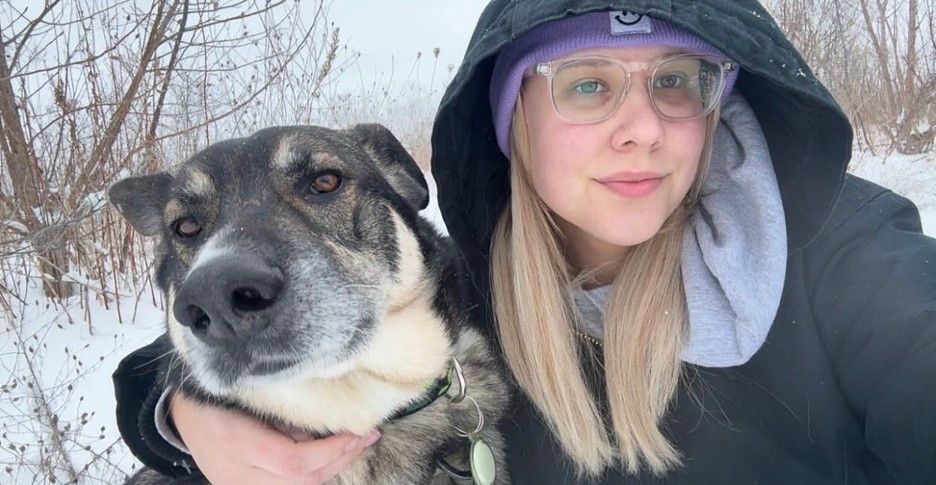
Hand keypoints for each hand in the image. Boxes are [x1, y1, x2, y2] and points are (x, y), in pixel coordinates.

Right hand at [169, 392, 379, 483]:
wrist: (181, 413)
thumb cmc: (218, 392)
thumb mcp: (249, 392)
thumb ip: (283, 409)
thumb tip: (328, 416)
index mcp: (237, 444)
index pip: (294, 462)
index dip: (331, 451)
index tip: (358, 432)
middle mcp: (236, 474)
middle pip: (299, 481)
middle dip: (339, 460)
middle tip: (368, 436)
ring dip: (331, 469)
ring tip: (356, 445)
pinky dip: (312, 475)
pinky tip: (331, 458)